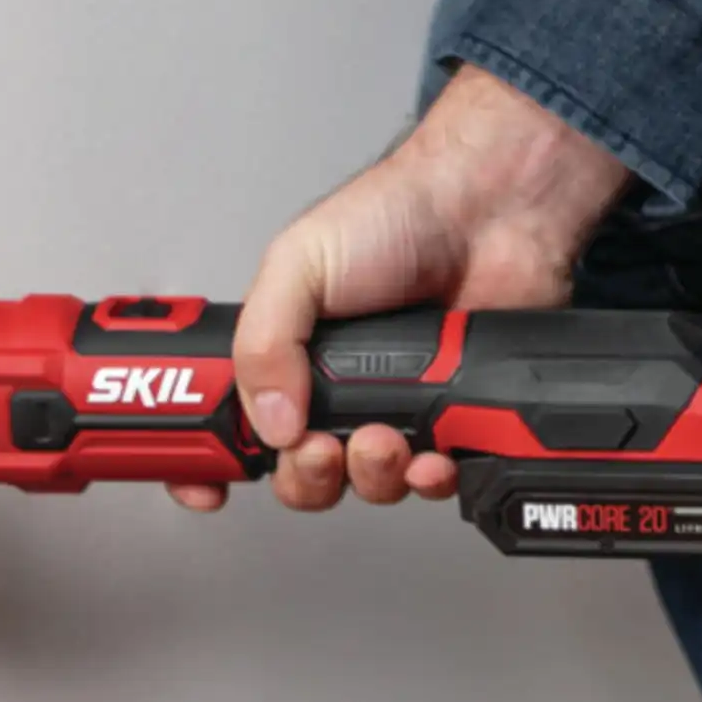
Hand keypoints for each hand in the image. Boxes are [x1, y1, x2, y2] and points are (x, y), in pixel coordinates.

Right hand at [169, 65, 627, 512]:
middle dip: (308, 475)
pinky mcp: (451, 422)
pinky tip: (431, 452)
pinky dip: (429, 478)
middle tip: (321, 447)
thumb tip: (266, 421)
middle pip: (302, 475)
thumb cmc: (396, 216)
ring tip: (385, 436)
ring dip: (371, 474)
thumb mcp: (299, 263)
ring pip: (366, 484)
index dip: (216, 466)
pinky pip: (430, 480)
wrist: (492, 212)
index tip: (210, 488)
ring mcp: (395, 410)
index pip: (235, 429)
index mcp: (287, 356)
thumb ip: (264, 342)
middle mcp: (337, 391)